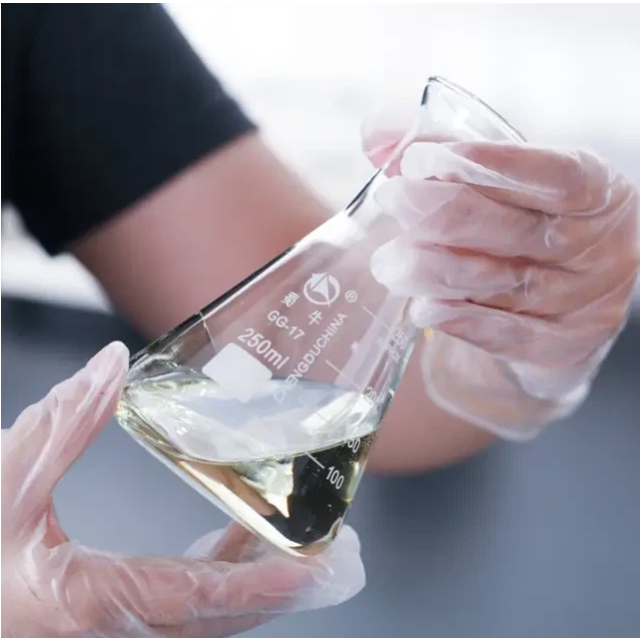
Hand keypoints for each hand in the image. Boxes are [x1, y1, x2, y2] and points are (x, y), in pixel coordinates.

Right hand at [1, 342, 363, 636]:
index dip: (261, 581)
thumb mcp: (1, 482)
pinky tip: (233, 545)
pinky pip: (180, 614)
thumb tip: (111, 366)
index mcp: (84, 602)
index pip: (196, 593)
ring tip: (297, 539)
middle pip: (217, 619)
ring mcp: (105, 637)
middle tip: (332, 555)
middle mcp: (107, 634)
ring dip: (255, 584)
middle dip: (280, 589)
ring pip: (203, 622)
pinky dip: (220, 583)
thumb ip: (60, 421)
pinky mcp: (102, 628)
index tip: (313, 566)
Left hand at [363, 113, 639, 438]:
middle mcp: (594, 246)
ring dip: (429, 269)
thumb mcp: (505, 183)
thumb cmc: (528, 226)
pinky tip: (421, 308)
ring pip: (495, 282)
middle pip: (510, 229)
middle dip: (437, 212)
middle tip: (391, 200)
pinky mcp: (558, 343)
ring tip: (388, 261)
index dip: (484, 164)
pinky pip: (502, 334)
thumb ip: (445, 150)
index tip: (419, 161)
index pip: (550, 175)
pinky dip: (455, 318)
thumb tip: (377, 134)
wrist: (566, 302)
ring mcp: (580, 300)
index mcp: (594, 192)